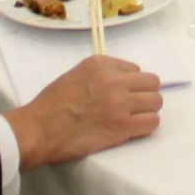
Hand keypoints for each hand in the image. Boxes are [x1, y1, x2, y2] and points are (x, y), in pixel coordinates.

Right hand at [3, 54, 162, 169]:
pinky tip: (134, 129)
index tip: (123, 94)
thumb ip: (100, 74)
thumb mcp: (75, 75)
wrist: (39, 130)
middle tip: (133, 106)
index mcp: (101, 64)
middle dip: (145, 95)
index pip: (135, 70)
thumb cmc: (51, 105)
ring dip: (147, 111)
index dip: (131, 84)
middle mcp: (113, 80)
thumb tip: (119, 80)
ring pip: (155, 102)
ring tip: (133, 119)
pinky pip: (151, 123)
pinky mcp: (122, 126)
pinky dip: (146, 126)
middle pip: (151, 83)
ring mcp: (120, 103)